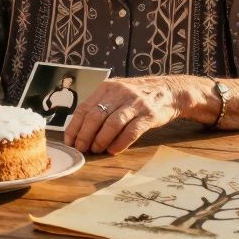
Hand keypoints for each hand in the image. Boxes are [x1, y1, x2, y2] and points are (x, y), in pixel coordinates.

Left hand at [64, 76, 182, 154]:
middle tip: (82, 149)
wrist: (168, 91)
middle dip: (85, 136)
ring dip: (101, 140)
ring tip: (96, 150)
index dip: (75, 127)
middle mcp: (119, 93)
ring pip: (112, 124)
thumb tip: (79, 130)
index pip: (84, 108)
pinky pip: (131, 131)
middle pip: (95, 116)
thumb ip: (100, 106)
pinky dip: (120, 143)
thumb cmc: (137, 96)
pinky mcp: (149, 115)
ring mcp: (135, 103)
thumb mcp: (116, 93)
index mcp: (106, 88)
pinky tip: (113, 150)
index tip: (70, 142)